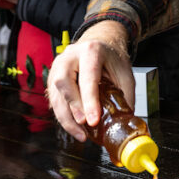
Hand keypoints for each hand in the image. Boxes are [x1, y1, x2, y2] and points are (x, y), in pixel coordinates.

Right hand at [46, 20, 133, 140]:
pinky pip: (54, 99)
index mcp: (91, 50)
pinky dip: (63, 115)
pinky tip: (74, 127)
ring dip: (66, 117)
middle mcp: (70, 56)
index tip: (93, 121)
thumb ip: (125, 96)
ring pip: (55, 94)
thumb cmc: (112, 59)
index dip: (89, 101)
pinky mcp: (53, 77)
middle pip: (63, 82)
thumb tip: (124, 123)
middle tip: (85, 125)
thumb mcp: (125, 73)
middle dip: (73, 108)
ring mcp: (58, 65)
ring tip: (81, 134)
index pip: (87, 77)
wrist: (100, 44)